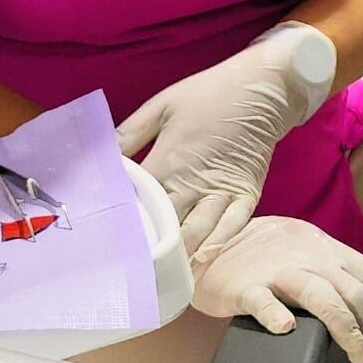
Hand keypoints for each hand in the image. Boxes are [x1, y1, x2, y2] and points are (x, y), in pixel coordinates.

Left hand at [117, 23, 336, 255]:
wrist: (262, 87)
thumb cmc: (208, 94)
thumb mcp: (161, 105)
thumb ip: (129, 134)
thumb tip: (100, 159)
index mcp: (168, 160)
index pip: (138, 201)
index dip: (122, 220)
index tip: (106, 236)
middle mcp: (193, 181)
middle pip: (165, 224)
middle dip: (148, 247)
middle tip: (128, 268)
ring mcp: (222, 190)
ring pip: (196, 232)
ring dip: (178, 254)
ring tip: (158, 275)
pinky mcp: (246, 193)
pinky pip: (232, 225)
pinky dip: (216, 244)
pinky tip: (201, 260)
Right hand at [191, 215, 362, 362]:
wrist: (208, 246)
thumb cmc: (258, 251)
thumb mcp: (300, 243)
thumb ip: (329, 262)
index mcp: (318, 245)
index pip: (360, 273)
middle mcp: (304, 255)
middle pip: (348, 289)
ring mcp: (275, 271)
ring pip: (319, 295)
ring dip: (344, 327)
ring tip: (353, 353)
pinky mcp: (245, 288)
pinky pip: (263, 301)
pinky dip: (276, 314)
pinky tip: (285, 328)